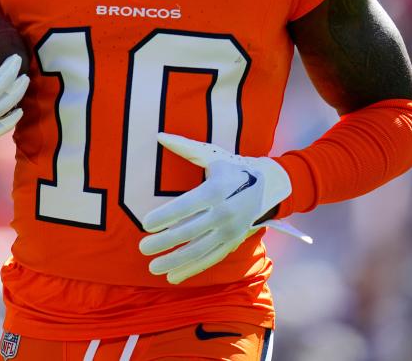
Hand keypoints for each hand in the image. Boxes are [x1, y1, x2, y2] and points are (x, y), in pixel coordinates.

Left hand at [138, 134, 309, 284]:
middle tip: (142, 247)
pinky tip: (173, 277)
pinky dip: (192, 269)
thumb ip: (185, 147)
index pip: (189, 204)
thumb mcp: (212, 155)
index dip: (167, 215)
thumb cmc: (232, 167)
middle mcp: (227, 212)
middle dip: (165, 242)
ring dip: (176, 261)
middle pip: (192, 231)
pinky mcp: (233, 243)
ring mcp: (231, 231)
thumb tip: (159, 135)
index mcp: (219, 189)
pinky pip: (211, 260)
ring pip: (200, 250)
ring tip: (153, 267)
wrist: (269, 186)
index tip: (145, 223)